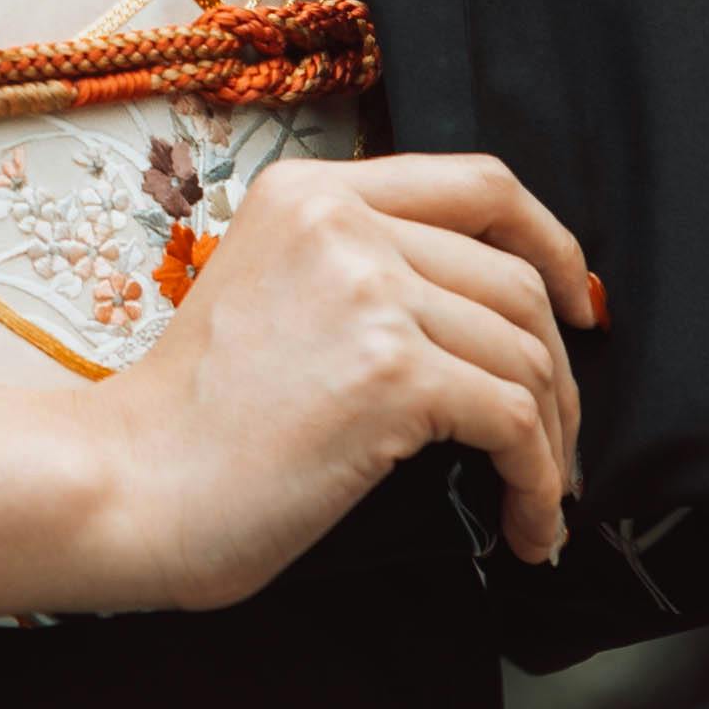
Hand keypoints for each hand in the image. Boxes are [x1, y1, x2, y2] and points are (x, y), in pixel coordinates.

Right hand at [61, 147, 592, 612]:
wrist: (129, 483)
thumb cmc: (195, 420)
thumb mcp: (269, 292)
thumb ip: (362, 272)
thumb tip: (492, 314)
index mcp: (311, 190)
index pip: (477, 184)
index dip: (552, 242)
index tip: (579, 303)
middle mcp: (344, 222)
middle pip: (516, 280)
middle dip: (558, 370)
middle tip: (557, 439)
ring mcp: (370, 292)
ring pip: (526, 354)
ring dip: (553, 439)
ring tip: (539, 498)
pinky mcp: (391, 374)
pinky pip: (514, 423)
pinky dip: (539, 482)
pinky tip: (527, 524)